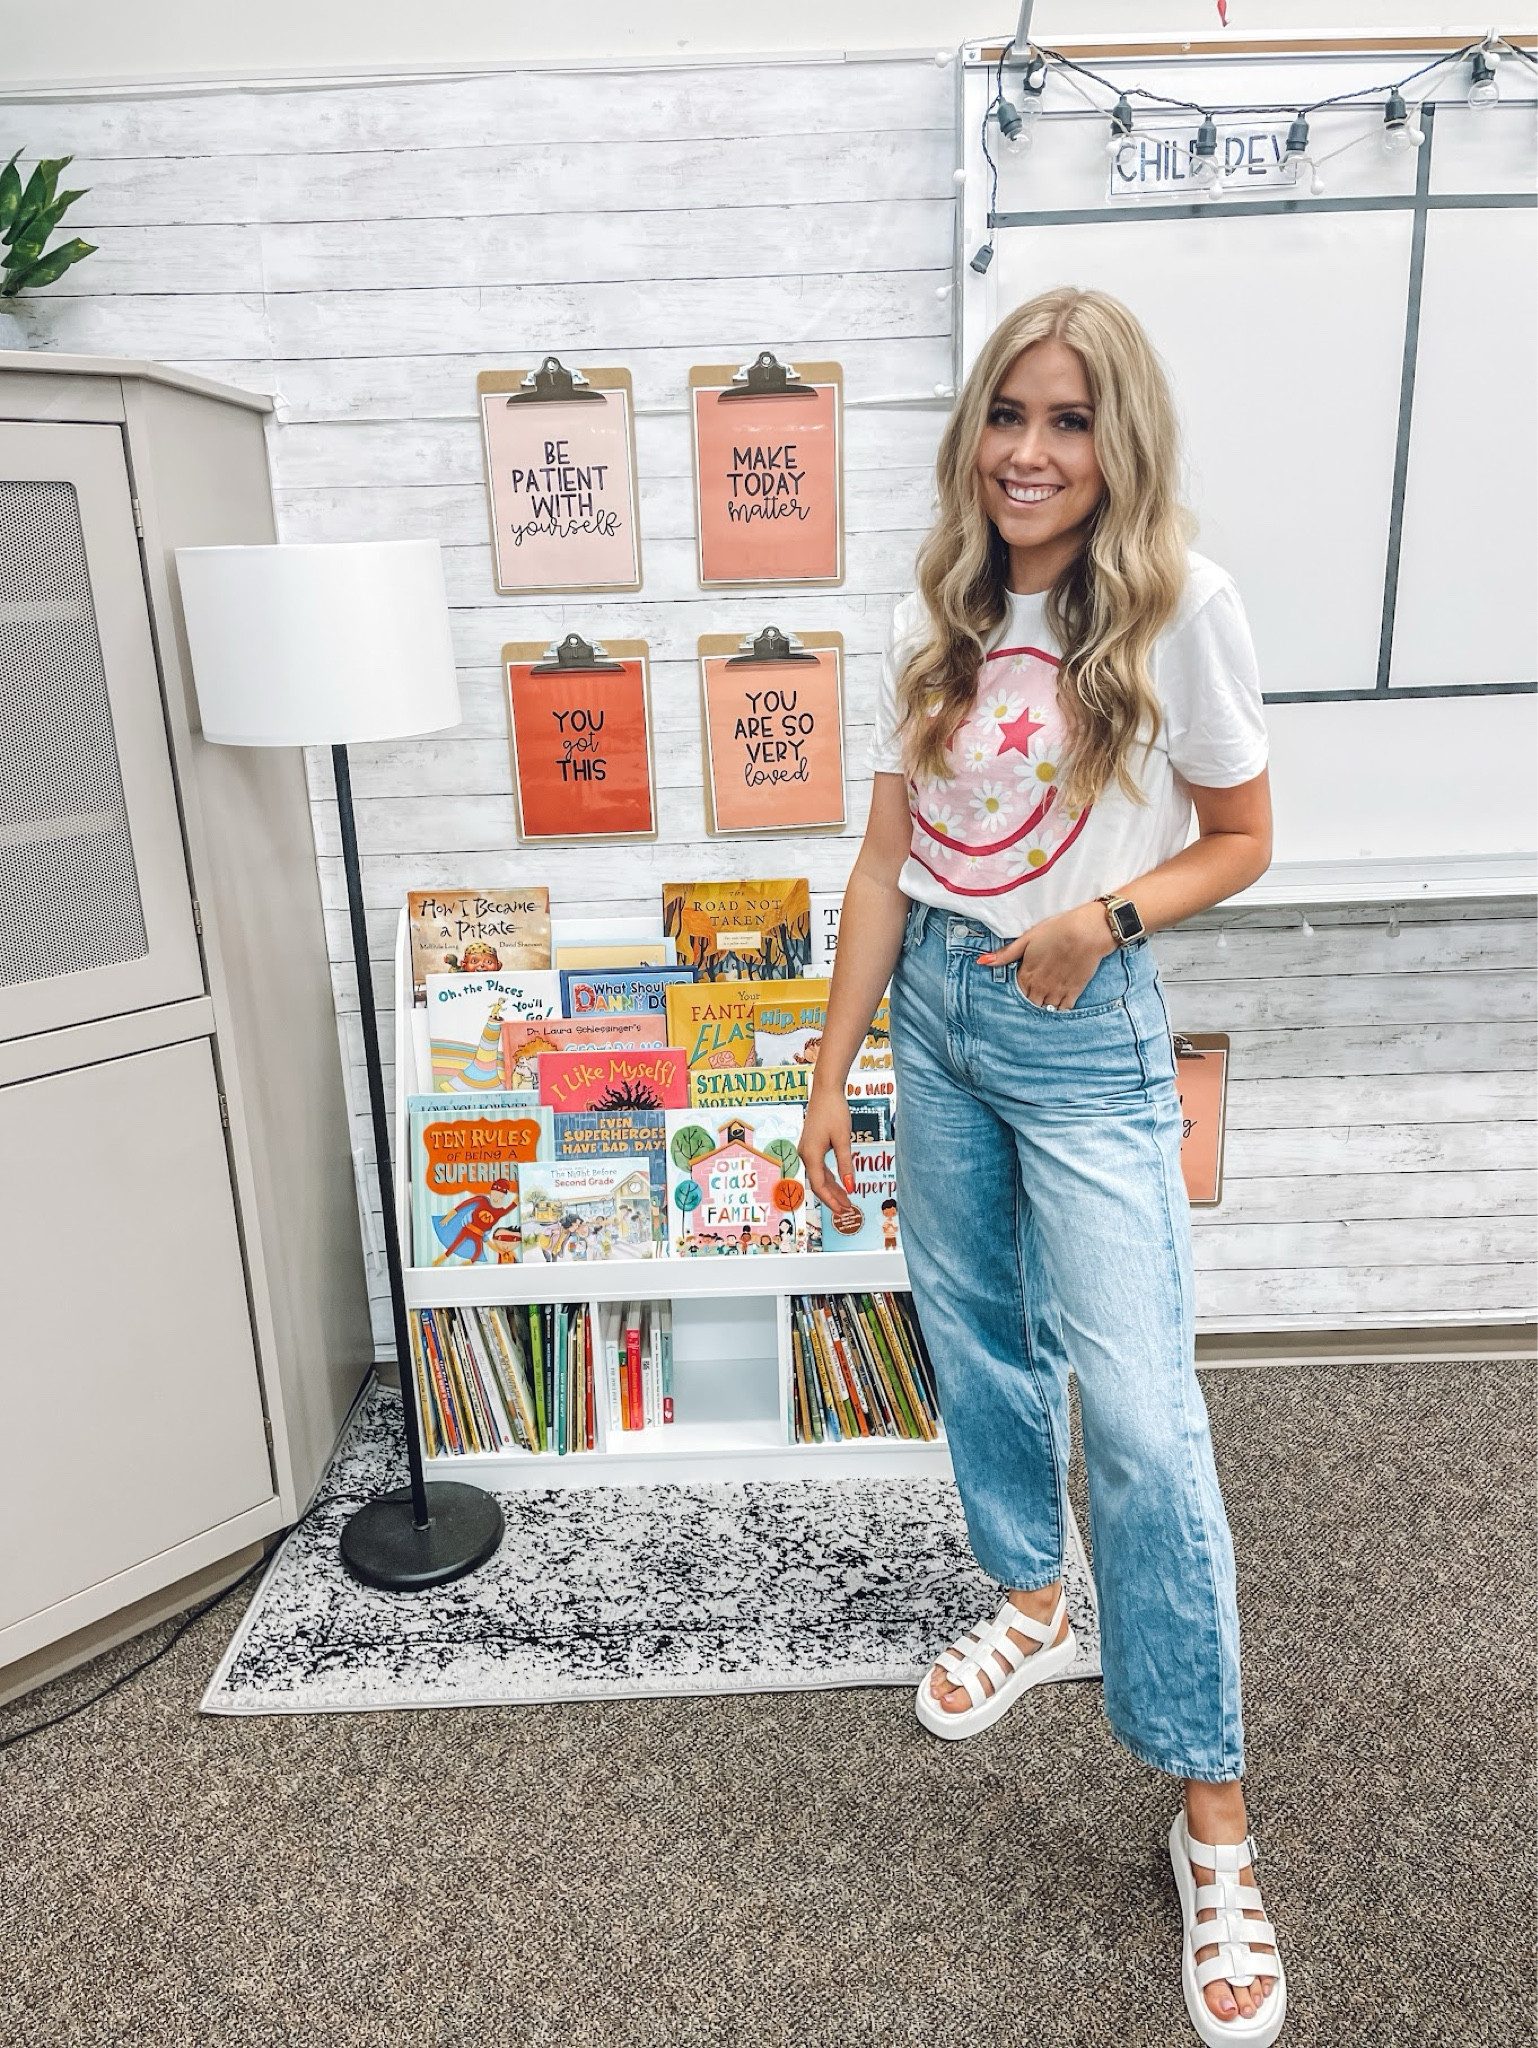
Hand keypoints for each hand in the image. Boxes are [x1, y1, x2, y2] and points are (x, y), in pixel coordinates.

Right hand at [800, 1086, 856, 1215]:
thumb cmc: (834, 1111)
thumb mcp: (844, 1139)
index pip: (820, 1186)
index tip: (844, 1210)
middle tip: (847, 1210)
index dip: (831, 1201)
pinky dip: (829, 1178)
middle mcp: (805, 1154)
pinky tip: (840, 1183)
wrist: (826, 1091)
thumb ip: (846, 1165)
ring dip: (832, 1189)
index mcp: (811, 1155)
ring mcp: (806, 1150)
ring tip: (846, 1200)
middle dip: (832, 1198)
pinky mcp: (811, 1146)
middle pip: (818, 1184)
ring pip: (819, 1176)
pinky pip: (819, 1167)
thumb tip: (850, 1187)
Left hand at [979, 901, 1113, 1010]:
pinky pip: (1063, 1010)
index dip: (1013, 996)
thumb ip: (1006, 954)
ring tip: (1039, 1010)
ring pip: (1044, 1010)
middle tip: (1025, 1007)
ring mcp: (1057, 991)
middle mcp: (1040, 986)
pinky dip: (1058, 1012)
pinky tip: (1055, 1011)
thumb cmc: (1057, 931)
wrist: (1086, 932)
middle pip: (1028, 1004)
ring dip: (1040, 1010)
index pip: (1015, 994)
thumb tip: (982, 961)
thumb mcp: (1028, 938)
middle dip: (1026, 1006)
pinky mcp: (1074, 992)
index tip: (1012, 997)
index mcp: (1027, 974)